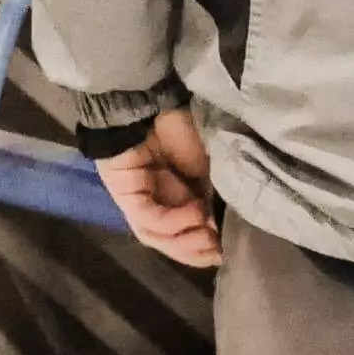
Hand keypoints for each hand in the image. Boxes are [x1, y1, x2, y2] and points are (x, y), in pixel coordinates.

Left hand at [97, 107, 222, 270]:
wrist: (153, 102)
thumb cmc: (182, 129)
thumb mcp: (207, 170)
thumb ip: (210, 200)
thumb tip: (221, 230)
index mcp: (172, 198)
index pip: (184, 234)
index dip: (204, 249)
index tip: (228, 252)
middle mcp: (152, 203)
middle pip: (169, 241)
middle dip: (194, 251)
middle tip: (219, 252)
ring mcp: (136, 200)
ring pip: (156, 236)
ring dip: (184, 243)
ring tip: (209, 239)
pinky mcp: (125, 193)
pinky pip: (148, 217)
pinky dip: (173, 221)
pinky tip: (195, 213)